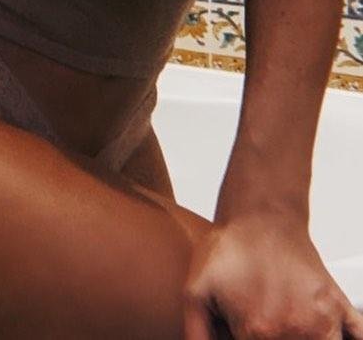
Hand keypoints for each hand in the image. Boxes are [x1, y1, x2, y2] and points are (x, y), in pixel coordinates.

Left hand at [182, 213, 362, 338]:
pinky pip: (355, 337)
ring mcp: (321, 321)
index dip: (242, 339)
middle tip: (261, 324)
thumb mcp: (195, 292)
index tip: (242, 330)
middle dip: (271, 338)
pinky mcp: (338, 308)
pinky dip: (343, 338)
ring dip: (303, 339)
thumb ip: (198, 335)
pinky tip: (321, 331)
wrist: (259, 214)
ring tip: (285, 323)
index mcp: (258, 332)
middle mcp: (295, 331)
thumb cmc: (227, 250)